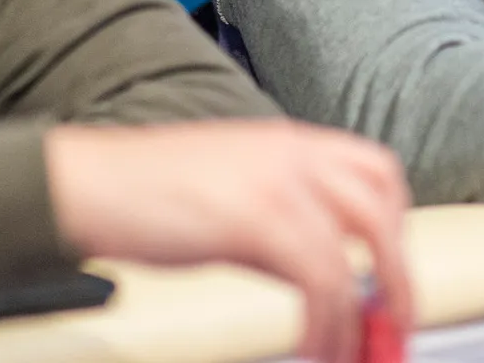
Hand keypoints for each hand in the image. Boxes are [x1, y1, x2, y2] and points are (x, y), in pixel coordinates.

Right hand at [44, 120, 412, 362]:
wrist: (85, 183)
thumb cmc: (145, 192)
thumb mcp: (232, 194)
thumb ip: (281, 224)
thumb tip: (323, 277)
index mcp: (289, 142)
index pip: (374, 170)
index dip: (394, 224)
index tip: (393, 272)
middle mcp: (293, 153)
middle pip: (381, 204)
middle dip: (398, 269)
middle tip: (395, 319)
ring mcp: (278, 182)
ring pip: (353, 251)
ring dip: (358, 314)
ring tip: (348, 350)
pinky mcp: (257, 218)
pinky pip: (320, 278)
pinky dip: (326, 321)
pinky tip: (314, 344)